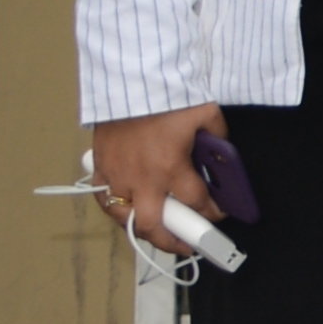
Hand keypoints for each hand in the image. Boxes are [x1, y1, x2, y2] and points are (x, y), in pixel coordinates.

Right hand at [85, 105, 225, 240]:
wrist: (130, 78)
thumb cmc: (169, 96)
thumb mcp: (206, 115)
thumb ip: (217, 139)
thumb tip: (222, 156)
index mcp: (172, 167)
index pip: (197, 203)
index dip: (212, 213)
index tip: (218, 215)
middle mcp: (143, 178)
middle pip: (157, 226)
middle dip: (175, 241)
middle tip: (188, 245)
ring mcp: (118, 175)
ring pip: (125, 219)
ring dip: (143, 230)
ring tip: (158, 234)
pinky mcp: (101, 167)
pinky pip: (104, 200)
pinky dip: (117, 210)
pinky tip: (128, 213)